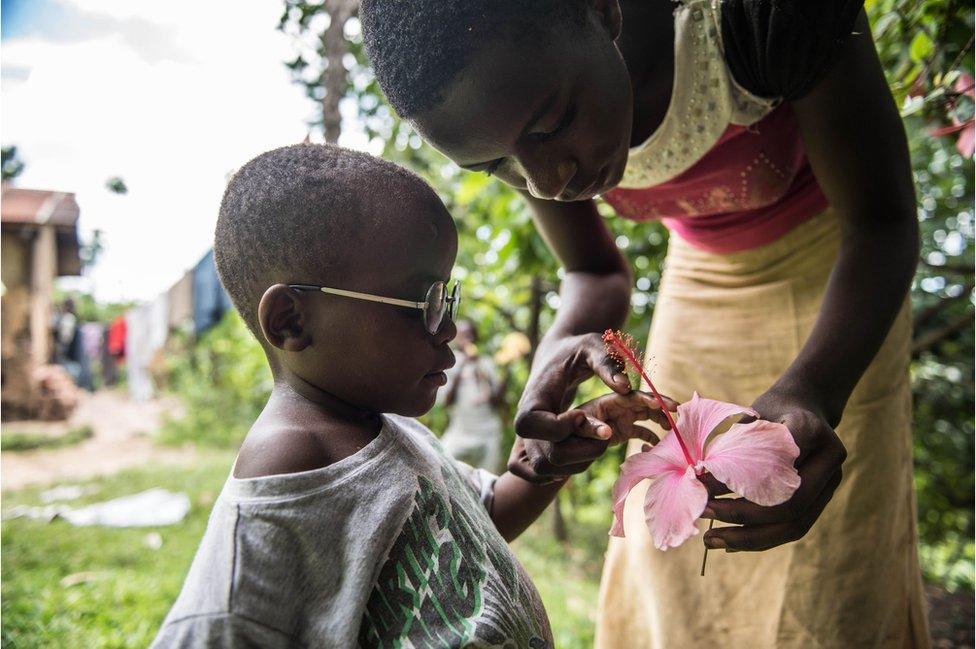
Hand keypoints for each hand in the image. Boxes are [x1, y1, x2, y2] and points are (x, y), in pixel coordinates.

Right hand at [510, 333, 631, 482]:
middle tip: (605, 432)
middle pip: (543, 456)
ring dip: (578, 464)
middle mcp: (526, 423)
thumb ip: (607, 363)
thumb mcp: (592, 347)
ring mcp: (528, 438)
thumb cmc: (575, 350)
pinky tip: (585, 452)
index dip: (559, 428)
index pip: (530, 425)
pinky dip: (564, 472)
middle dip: (580, 451)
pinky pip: (541, 474)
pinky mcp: (536, 447)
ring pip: (545, 469)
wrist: (558, 358)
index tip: (583, 414)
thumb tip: (625, 388)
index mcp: (532, 398)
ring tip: (601, 442)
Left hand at [575, 390, 677, 445]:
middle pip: (645, 403)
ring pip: (647, 416)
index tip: (662, 404)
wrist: (567, 437)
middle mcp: (620, 407)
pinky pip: (642, 431)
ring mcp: (623, 417)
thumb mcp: (578, 425)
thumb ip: (591, 427)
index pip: (632, 397)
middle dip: (662, 406)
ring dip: (661, 421)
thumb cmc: (571, 427)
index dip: (648, 399)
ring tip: (674, 430)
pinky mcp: (624, 430)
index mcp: (610, 401)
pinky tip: (658, 446)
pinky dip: (651, 437)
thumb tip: (607, 433)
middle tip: (678, 412)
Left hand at [702, 390, 847, 551]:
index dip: (737, 477)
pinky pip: (793, 528)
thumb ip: (735, 443)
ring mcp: (830, 485)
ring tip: (711, 540)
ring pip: (794, 525)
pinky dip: (759, 539)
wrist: (805, 406)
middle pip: (790, 504)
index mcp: (812, 431)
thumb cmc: (771, 409)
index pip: (775, 462)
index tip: (701, 481)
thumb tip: (700, 477)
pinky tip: (728, 544)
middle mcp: (829, 462)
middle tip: (702, 512)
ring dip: (749, 538)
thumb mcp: (752, 414)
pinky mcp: (821, 502)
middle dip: (741, 515)